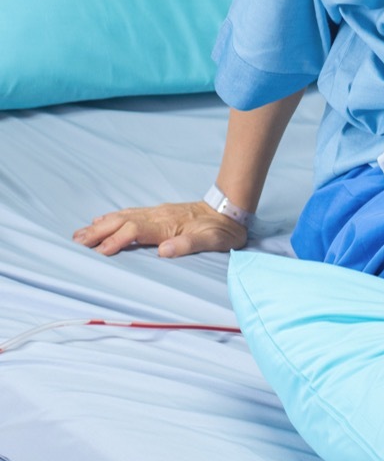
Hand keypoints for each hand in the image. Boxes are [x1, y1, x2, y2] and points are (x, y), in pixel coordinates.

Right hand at [73, 201, 247, 257]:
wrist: (230, 209)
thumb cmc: (223, 229)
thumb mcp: (213, 240)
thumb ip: (189, 244)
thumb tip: (165, 251)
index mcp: (167, 225)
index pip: (135, 231)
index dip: (117, 241)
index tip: (99, 251)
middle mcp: (158, 216)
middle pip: (122, 222)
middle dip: (99, 232)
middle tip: (76, 242)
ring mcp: (157, 213)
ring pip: (122, 217)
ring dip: (101, 225)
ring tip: (80, 234)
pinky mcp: (159, 213)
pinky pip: (130, 214)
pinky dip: (112, 217)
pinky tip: (102, 220)